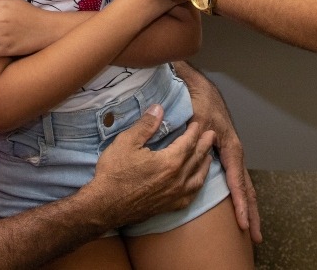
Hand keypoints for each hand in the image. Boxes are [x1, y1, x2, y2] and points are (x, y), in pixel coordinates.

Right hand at [89, 104, 214, 225]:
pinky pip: (191, 196)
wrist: (105, 206)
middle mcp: (178, 179)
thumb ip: (146, 125)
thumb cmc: (114, 172)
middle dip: (205, 145)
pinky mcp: (169, 207)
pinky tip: (196, 182)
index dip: (194, 132)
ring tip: (208, 156)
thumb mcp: (127, 142)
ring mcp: (175, 195)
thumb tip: (159, 108)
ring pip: (198, 178)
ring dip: (205, 165)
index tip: (197, 123)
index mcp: (170, 162)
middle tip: (211, 135)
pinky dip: (197, 185)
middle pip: (197, 159)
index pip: (188, 143)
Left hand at [175, 62, 261, 242]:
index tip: (242, 221)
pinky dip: (239, 194)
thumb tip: (191, 133)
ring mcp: (229, 151)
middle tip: (255, 236)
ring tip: (251, 229)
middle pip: (245, 185)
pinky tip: (239, 207)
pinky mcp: (223, 151)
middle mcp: (232, 150)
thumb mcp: (194, 111)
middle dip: (250, 211)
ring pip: (242, 183)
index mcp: (228, 143)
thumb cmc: (196, 95)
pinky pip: (234, 177)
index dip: (238, 201)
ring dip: (246, 205)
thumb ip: (191, 126)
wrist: (196, 81)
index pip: (235, 178)